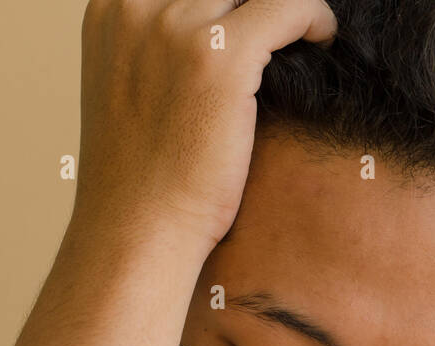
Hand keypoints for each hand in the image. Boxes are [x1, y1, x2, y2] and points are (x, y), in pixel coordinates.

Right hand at [70, 0, 336, 254]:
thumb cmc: (144, 179)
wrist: (138, 234)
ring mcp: (175, 28)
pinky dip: (314, 16)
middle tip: (282, 24)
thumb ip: (160, 44)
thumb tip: (221, 29)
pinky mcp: (220, 58)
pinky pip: (292, 4)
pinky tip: (322, 40)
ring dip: (287, 4)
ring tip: (304, 30)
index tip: (255, 16)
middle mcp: (136, 5)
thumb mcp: (133, 89)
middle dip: (258, 2)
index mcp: (112, 7)